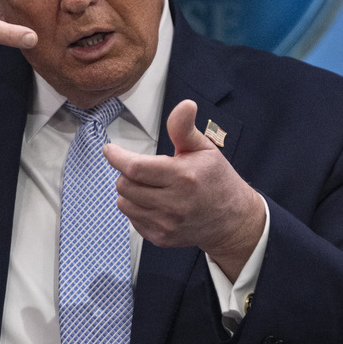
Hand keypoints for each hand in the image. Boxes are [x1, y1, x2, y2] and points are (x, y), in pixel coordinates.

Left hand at [104, 99, 265, 279]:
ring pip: (124, 203)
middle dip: (125, 173)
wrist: (232, 219)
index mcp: (183, 177)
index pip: (135, 168)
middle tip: (138, 167)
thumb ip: (184, 128)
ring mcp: (166, 224)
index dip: (117, 157)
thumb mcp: (204, 148)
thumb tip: (185, 105)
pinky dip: (136, 208)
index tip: (110, 150)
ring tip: (147, 184)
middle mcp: (174, 204)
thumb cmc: (216, 180)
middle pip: (125, 186)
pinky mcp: (161, 238)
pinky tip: (153, 201)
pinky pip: (132, 219)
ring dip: (128, 191)